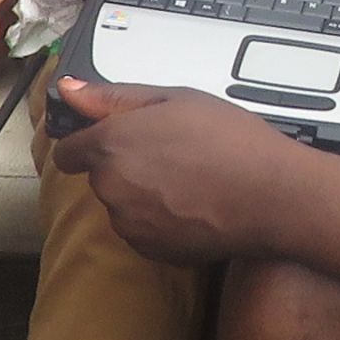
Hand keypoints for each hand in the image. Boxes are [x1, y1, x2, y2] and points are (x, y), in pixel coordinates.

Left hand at [48, 75, 311, 263]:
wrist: (272, 195)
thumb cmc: (230, 139)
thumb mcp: (175, 98)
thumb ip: (112, 97)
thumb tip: (67, 89)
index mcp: (111, 144)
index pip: (67, 152)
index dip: (87, 143)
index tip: (113, 140)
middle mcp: (111, 187)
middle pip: (100, 176)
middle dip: (124, 166)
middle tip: (171, 154)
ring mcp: (129, 223)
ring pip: (122, 205)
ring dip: (141, 196)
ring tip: (188, 181)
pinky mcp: (150, 250)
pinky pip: (142, 231)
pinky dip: (159, 222)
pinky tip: (193, 206)